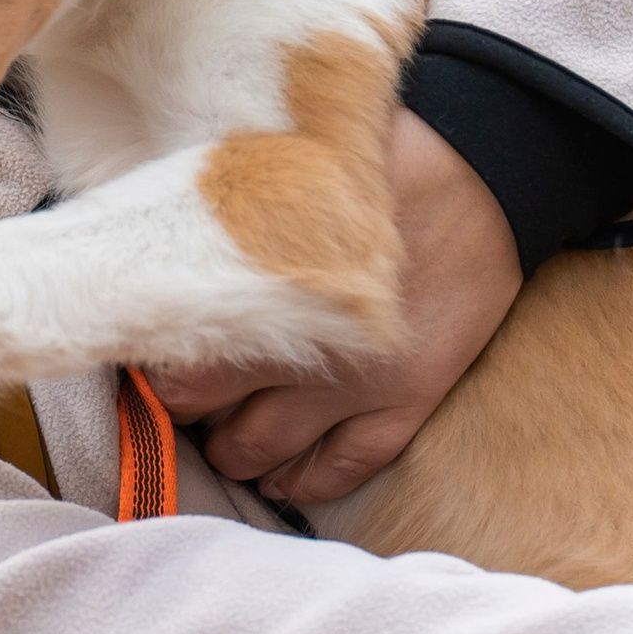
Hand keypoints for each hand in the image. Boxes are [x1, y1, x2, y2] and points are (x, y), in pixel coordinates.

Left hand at [146, 110, 524, 509]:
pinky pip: (347, 465)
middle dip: (184, 411)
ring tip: (221, 434)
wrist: (488, 163)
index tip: (143, 351)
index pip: (175, 360)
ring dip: (233, 450)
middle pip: (209, 415)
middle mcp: (308, 347)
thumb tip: (146, 238)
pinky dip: (306, 481)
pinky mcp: (412, 395)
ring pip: (266, 451)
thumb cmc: (375, 152)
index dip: (149, 363)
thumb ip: (218, 215)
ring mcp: (363, 380)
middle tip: (178, 394)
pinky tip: (280, 480)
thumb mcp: (277, 164)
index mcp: (267, 287)